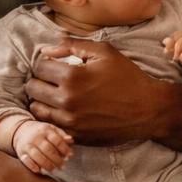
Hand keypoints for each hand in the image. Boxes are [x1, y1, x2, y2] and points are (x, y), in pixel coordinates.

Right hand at [13, 120, 72, 173]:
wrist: (21, 131)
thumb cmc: (42, 132)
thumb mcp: (52, 129)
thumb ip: (62, 135)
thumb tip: (71, 140)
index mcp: (46, 130)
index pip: (57, 141)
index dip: (64, 149)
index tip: (69, 156)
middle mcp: (36, 137)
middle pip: (48, 149)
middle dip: (57, 159)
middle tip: (62, 166)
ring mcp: (27, 145)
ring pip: (37, 156)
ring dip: (47, 165)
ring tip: (54, 170)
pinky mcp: (21, 153)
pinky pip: (26, 160)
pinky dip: (32, 166)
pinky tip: (39, 171)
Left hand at [25, 38, 170, 145]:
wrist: (149, 109)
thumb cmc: (128, 78)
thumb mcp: (106, 53)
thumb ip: (74, 46)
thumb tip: (47, 49)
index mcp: (72, 76)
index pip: (39, 67)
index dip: (47, 64)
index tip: (56, 66)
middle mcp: (66, 99)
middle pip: (33, 88)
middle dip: (41, 81)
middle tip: (54, 80)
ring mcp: (69, 120)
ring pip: (36, 109)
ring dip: (42, 100)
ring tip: (56, 95)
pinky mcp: (74, 135)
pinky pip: (49, 125)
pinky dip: (51, 117)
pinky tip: (63, 110)